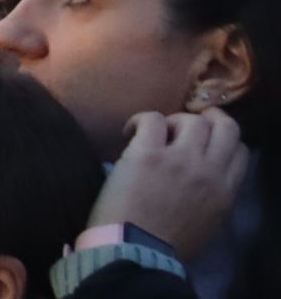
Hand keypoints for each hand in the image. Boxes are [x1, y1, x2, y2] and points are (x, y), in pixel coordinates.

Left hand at [88, 108, 250, 260]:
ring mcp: (180, 159)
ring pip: (191, 120)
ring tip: (155, 134)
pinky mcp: (148, 153)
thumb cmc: (167, 244)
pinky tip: (129, 133)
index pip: (240, 151)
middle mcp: (209, 171)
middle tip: (186, 122)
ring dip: (173, 121)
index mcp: (226, 191)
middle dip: (210, 118)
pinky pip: (152, 118)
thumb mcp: (208, 223)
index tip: (206, 142)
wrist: (136, 251)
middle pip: (226, 127)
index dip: (224, 140)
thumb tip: (204, 177)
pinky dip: (140, 120)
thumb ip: (213, 196)